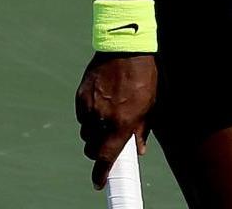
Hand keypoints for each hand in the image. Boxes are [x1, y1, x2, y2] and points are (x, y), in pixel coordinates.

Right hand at [75, 52, 158, 188]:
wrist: (125, 49)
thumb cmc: (144, 76)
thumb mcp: (151, 105)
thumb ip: (143, 130)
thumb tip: (139, 149)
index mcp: (122, 123)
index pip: (106, 157)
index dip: (101, 173)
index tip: (99, 182)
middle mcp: (103, 118)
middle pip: (91, 148)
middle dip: (98, 150)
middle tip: (108, 143)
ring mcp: (90, 107)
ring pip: (85, 132)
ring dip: (94, 132)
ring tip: (107, 117)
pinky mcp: (81, 97)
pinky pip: (81, 116)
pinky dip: (88, 116)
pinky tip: (101, 104)